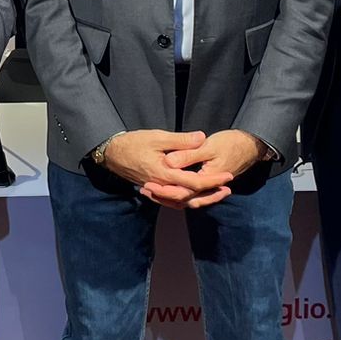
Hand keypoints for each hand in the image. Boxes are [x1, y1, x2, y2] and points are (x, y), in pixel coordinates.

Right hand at [100, 129, 229, 208]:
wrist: (112, 154)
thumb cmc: (134, 143)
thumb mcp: (158, 137)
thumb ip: (181, 140)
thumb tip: (202, 138)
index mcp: (165, 174)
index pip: (194, 183)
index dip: (213, 181)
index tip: (228, 177)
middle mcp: (162, 186)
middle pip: (191, 198)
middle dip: (211, 194)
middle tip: (227, 189)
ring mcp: (157, 190)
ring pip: (182, 202)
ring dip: (201, 200)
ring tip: (216, 195)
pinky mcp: (154, 189)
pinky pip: (172, 201)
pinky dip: (185, 201)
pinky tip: (194, 197)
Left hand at [154, 130, 268, 208]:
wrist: (251, 146)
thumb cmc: (231, 143)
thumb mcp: (208, 146)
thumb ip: (188, 153)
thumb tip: (169, 161)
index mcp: (206, 180)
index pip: (182, 192)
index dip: (164, 190)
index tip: (148, 185)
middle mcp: (207, 188)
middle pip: (182, 199)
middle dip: (163, 196)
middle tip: (144, 190)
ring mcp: (208, 188)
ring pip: (185, 199)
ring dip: (168, 197)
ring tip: (149, 192)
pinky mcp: (207, 184)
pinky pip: (190, 194)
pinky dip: (176, 193)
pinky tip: (164, 188)